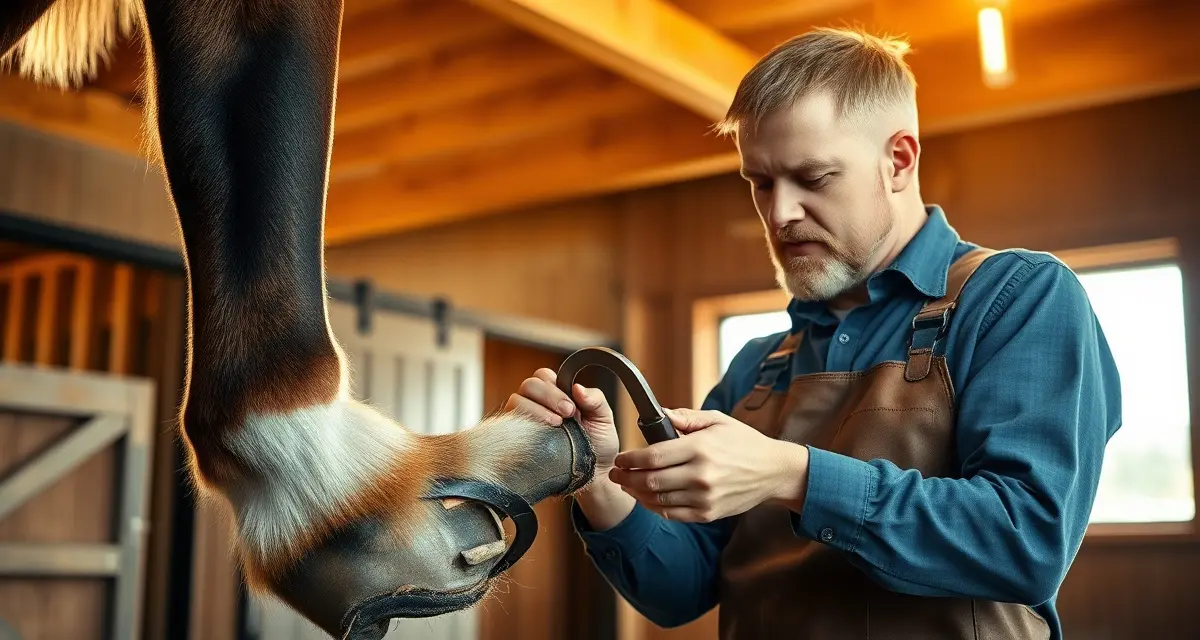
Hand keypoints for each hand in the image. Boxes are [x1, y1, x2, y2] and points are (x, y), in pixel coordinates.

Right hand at [504, 368, 619, 472]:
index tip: (572, 407)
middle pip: (529, 385)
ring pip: (516, 401)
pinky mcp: (518, 439)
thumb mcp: (604, 420)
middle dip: (548, 396)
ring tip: (556, 425)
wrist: (593, 478)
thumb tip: (577, 387)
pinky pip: (510, 424)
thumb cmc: (598, 447)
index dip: (555, 387)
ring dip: (535, 409)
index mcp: (557, 395)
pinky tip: (541, 435)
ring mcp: (526, 421)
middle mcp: (538, 404)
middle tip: (568, 414)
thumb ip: (595, 399)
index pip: (543, 376)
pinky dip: (524, 425)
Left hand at [608, 408, 808, 522]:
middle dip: (627, 478)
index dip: (631, 459)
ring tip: (627, 486)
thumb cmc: (744, 442)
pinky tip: (647, 499)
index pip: (653, 456)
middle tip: (615, 474)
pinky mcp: (708, 514)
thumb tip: (660, 414)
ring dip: (637, 494)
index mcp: (700, 448)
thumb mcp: (717, 421)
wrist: (773, 471)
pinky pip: (673, 514)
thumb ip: (685, 418)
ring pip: (658, 500)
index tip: (621, 458)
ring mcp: (704, 498)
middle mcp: (701, 475)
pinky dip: (655, 508)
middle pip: (651, 481)